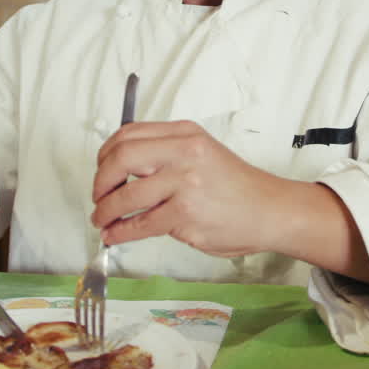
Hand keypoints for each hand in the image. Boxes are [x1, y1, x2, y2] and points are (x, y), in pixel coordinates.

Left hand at [91, 120, 288, 256]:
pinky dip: (120, 231)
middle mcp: (184, 152)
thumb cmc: (236, 187)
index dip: (105, 155)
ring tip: (102, 220)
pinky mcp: (185, 213)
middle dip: (99, 182)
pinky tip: (115, 235)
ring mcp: (184, 182)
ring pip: (125, 195)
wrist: (270, 211)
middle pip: (119, 158)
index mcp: (185, 133)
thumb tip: (120, 170)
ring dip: (105, 211)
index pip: (128, 135)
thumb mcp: (202, 153)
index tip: (101, 171)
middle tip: (98, 197)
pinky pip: (140, 224)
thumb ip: (167, 153)